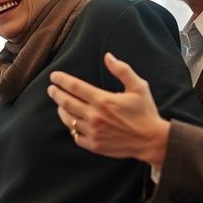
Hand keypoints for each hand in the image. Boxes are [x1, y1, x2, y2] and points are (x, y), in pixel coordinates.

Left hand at [47, 53, 170, 167]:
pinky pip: (76, 136)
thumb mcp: (138, 86)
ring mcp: (93, 132)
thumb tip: (108, 56)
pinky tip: (72, 122)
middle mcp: (94, 116)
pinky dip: (72, 128)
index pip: (75, 87)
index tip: (54, 77)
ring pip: (68, 120)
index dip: (62, 80)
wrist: (151, 140)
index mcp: (103, 100)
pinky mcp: (94, 145)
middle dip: (56, 94)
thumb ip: (122, 70)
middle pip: (67, 102)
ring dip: (61, 110)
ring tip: (60, 104)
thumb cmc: (145, 111)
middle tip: (51, 89)